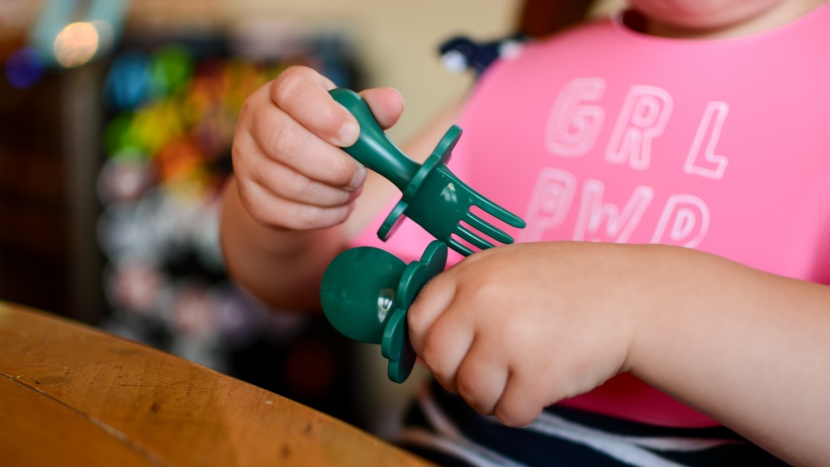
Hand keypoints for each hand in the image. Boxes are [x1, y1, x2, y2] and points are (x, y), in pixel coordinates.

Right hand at [231, 66, 403, 230]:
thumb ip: (372, 109)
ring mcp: (246, 161)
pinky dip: (325, 215)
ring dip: (332, 193)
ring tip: (352, 189)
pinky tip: (340, 205)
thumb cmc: (326, 135)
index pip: (294, 92)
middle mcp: (255, 120)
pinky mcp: (251, 199)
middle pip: (284, 142)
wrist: (294, 170)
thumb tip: (392, 103)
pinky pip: (290, 214)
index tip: (353, 135)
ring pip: (289, 184)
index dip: (324, 115)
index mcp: (282, 90)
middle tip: (359, 174)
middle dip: (332, 165)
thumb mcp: (351, 115)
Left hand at [408, 242, 646, 425]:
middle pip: (437, 360)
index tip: (445, 352)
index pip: (417, 318)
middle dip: (455, 374)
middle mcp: (484, 302)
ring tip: (518, 376)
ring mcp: (509, 339)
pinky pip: (507, 413)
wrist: (633, 295)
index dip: (427, 342)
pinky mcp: (538, 375)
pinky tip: (541, 384)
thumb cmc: (571, 283)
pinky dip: (523, 408)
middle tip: (483, 371)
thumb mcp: (510, 265)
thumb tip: (425, 337)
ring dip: (490, 395)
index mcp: (473, 273)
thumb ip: (467, 292)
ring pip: (470, 392)